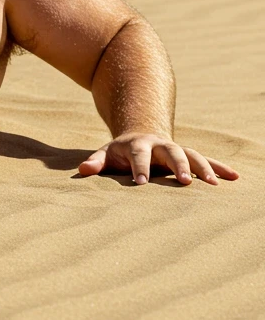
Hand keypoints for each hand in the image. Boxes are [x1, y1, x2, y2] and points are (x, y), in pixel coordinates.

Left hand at [78, 132, 239, 186]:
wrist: (141, 135)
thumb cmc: (120, 152)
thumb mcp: (106, 154)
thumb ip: (96, 162)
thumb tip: (83, 170)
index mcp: (138, 145)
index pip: (139, 156)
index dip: (140, 168)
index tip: (141, 183)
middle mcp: (160, 145)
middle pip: (171, 152)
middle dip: (178, 166)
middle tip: (185, 182)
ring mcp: (177, 149)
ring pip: (193, 155)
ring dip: (204, 168)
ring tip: (214, 184)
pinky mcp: (189, 156)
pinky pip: (207, 160)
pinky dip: (220, 168)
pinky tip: (235, 177)